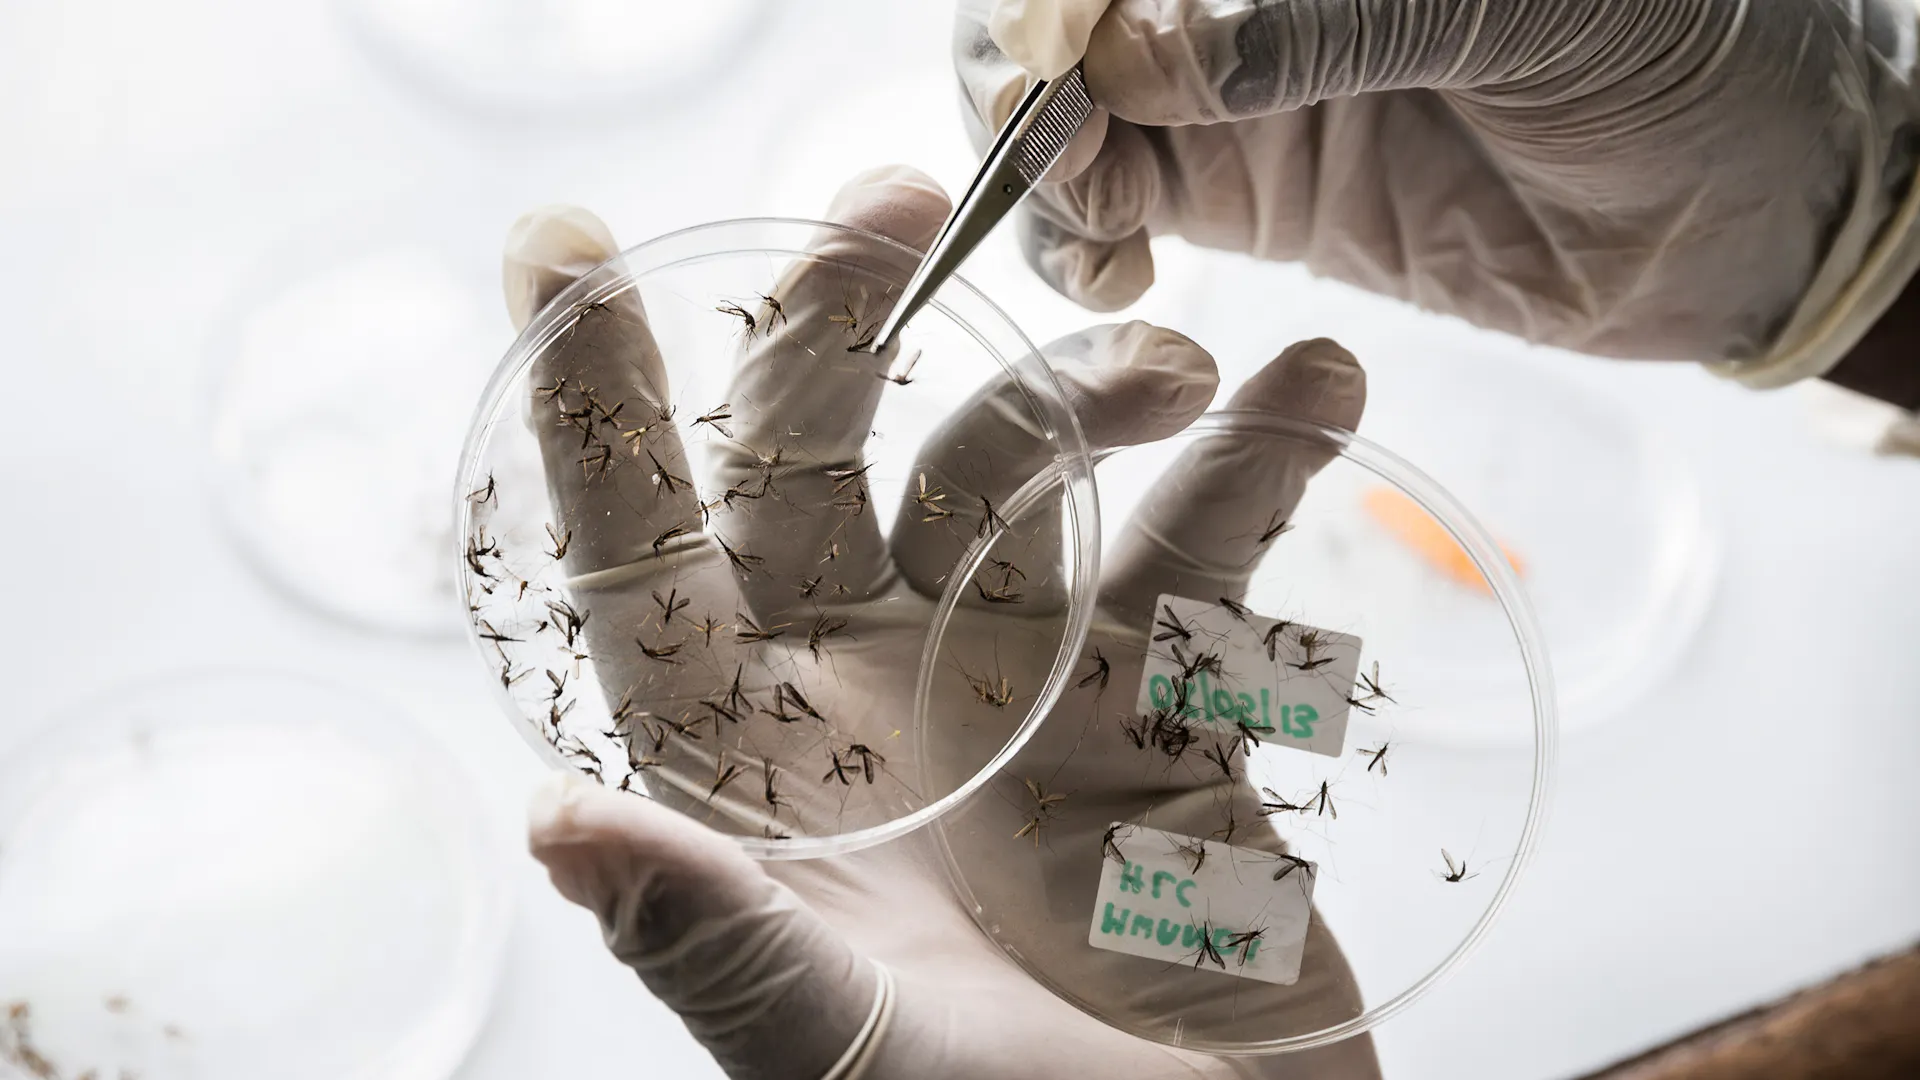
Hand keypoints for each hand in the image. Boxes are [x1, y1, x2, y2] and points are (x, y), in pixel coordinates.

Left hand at [511, 166, 1381, 1078]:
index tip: (566, 250)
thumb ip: (721, 944)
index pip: (644, 571)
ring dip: (1092, 394)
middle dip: (846, 327)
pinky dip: (1264, 463)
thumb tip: (557, 821)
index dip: (596, 415)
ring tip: (1185, 371)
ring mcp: (1026, 690)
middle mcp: (875, 702)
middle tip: (906, 203)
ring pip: (1026, 484)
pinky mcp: (1168, 705)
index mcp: (760, 778)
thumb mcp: (850, 1062)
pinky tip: (1315, 388)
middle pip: (824, 469)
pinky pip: (1207, 555)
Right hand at [955, 0, 1919, 381]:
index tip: (1058, 40)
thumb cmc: (1670, 44)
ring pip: (1064, 116)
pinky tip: (1111, 276)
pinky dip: (1073, 246)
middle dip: (1017, 68)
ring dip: (1029, 165)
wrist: (1744, 202)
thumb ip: (1317, 23)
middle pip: (1059, 19)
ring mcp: (1233, 96)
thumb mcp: (1501, 4)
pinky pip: (1111, 216)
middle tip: (1037, 132)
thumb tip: (1138, 59)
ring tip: (1082, 218)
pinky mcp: (1247, 200)